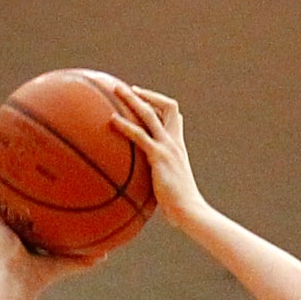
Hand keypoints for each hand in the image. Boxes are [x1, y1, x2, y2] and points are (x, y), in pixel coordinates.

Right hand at [0, 166, 105, 291]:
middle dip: (12, 182)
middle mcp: (12, 226)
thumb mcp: (67, 263)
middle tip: (17, 161)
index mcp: (27, 233)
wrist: (22, 281)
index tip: (38, 181)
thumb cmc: (42, 276)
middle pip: (10, 200)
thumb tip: (105, 255)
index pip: (29, 212)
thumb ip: (84, 258)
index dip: (32, 197)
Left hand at [106, 84, 202, 228]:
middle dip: (145, 94)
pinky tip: (112, 120)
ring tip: (114, 89)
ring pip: (149, 113)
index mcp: (178, 146)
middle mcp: (174, 142)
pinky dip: (125, 125)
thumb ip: (157, 175)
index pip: (173, 115)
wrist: (189, 211)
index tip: (143, 100)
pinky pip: (139, 135)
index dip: (159, 104)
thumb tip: (141, 182)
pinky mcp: (159, 156)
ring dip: (131, 98)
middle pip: (164, 106)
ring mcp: (167, 147)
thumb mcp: (169, 185)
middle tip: (126, 88)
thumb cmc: (179, 206)